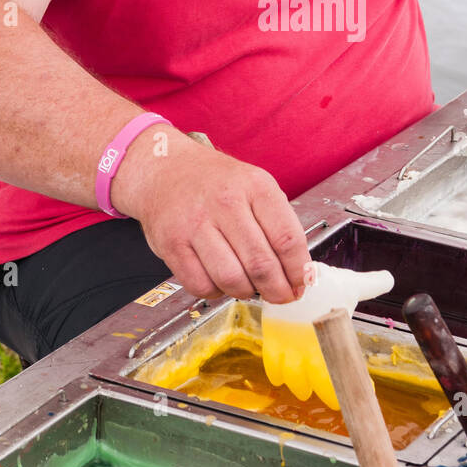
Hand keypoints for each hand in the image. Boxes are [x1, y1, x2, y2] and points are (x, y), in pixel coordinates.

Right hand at [112, 127, 308, 303]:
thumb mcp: (254, 185)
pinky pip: (201, 285)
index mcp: (255, 186)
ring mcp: (195, 224)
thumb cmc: (215, 182)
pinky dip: (216, 292)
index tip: (301, 284)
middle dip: (277, 290)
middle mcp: (225, 203)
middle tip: (280, 296)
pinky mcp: (172, 244)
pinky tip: (220, 281)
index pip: (288, 239)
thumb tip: (298, 270)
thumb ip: (278, 223)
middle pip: (262, 264)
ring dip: (246, 292)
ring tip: (250, 287)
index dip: (298, 270)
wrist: (165, 170)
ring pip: (232, 279)